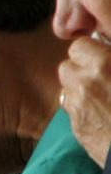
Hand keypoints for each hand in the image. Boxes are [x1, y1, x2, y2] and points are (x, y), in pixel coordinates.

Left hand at [59, 37, 110, 168]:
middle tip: (101, 78)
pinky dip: (83, 110)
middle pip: (67, 67)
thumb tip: (106, 47)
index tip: (101, 58)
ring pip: (68, 89)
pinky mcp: (77, 126)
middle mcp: (86, 83)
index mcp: (104, 65)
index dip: (90, 52)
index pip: (79, 46)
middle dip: (81, 71)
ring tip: (103, 97)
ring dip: (80, 90)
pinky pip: (72, 111)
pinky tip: (103, 115)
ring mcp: (79, 106)